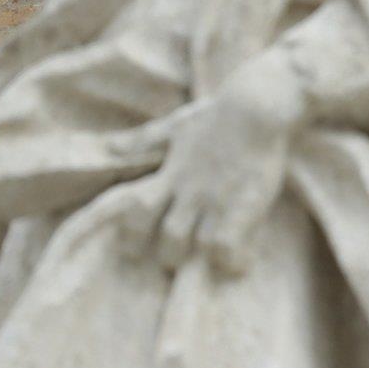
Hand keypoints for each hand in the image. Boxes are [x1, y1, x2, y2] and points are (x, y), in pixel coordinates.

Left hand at [148, 55, 306, 276]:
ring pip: (199, 247)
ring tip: (213, 262)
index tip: (137, 245)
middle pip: (169, 239)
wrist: (257, 105)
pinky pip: (231, 246)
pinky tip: (240, 260)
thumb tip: (111, 146)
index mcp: (172, 175)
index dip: (132, 234)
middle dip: (170, 255)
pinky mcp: (244, 204)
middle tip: (180, 258)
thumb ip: (144, 139)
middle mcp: (190, 192)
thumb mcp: (177, 124)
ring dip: (203, 260)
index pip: (137, 213)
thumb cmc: (218, 113)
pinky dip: (233, 259)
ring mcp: (217, 200)